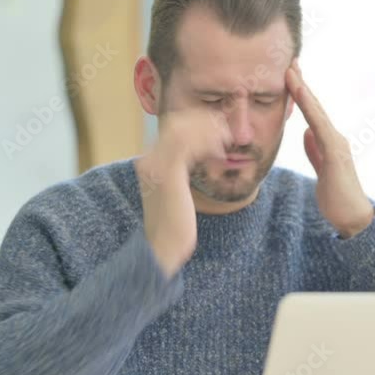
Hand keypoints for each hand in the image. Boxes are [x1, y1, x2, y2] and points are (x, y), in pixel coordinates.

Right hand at [134, 108, 232, 274]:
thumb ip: (183, 172)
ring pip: (183, 130)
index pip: (173, 129)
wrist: (161, 251)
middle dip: (205, 124)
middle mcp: (148, 160)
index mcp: (149, 163)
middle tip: (227, 132)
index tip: (219, 132)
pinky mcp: (168, 174)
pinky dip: (207, 143)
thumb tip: (202, 158)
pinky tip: (221, 154)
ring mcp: (155, 166)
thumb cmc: (175, 227)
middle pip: (177, 124)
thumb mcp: (179, 193)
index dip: (198, 125)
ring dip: (208, 131)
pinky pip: (188, 144)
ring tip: (226, 140)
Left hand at [286, 59, 374, 237]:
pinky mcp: (335, 153)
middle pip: (315, 106)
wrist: (352, 217)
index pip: (312, 113)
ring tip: (290, 71)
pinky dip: (309, 108)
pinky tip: (300, 95)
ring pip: (317, 112)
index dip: (300, 93)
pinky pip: (319, 126)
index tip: (289, 74)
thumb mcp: (321, 168)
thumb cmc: (337, 196)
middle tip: (289, 61)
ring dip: (303, 90)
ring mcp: (336, 143)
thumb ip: (315, 150)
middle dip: (301, 83)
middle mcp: (334, 137)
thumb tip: (307, 133)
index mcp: (329, 141)